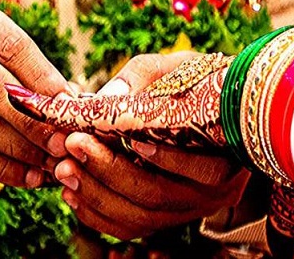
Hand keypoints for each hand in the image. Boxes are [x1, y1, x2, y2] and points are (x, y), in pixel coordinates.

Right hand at [0, 3, 70, 187]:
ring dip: (21, 148)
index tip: (71, 107)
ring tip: (49, 162)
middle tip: (63, 142)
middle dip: (34, 118)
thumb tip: (77, 105)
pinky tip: (28, 177)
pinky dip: (1, 169)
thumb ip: (38, 81)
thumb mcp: (5, 66)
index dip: (45, 79)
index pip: (13, 46)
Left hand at [53, 52, 249, 238]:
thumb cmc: (201, 83)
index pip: (199, 168)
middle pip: (158, 195)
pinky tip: (71, 192)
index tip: (116, 132)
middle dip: (109, 170)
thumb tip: (104, 99)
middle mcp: (213, 193)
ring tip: (63, 168)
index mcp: (230, 157)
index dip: (159, 156)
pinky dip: (96, 213)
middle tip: (73, 144)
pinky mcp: (163, 217)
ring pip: (139, 217)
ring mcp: (187, 209)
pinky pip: (128, 228)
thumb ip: (144, 77)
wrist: (217, 109)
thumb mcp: (181, 67)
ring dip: (96, 194)